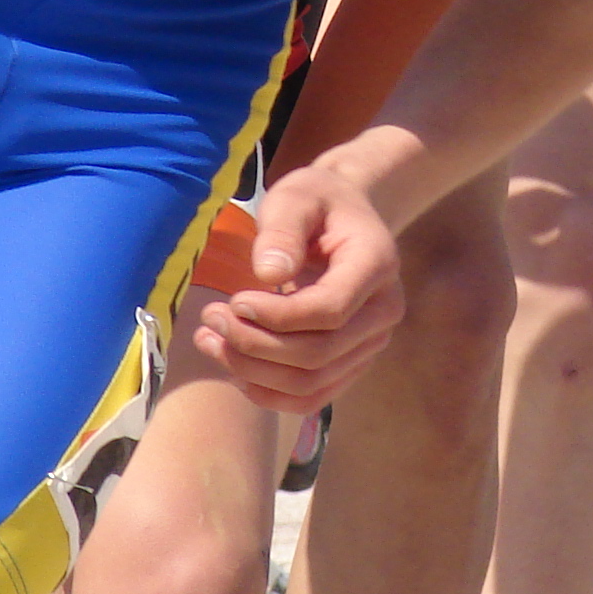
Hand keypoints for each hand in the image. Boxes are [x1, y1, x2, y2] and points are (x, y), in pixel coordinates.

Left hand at [195, 159, 406, 412]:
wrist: (344, 217)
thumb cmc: (317, 201)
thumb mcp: (297, 196)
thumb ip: (283, 229)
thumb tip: (269, 273)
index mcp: (376, 264)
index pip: (330, 310)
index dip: (277, 316)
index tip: (233, 300)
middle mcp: (383, 311)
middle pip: (319, 353)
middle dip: (255, 344)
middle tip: (209, 318)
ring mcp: (371, 343)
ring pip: (312, 382)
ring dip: (253, 372)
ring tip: (209, 340)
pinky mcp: (351, 363)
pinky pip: (312, 397)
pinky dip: (269, 393)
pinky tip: (234, 368)